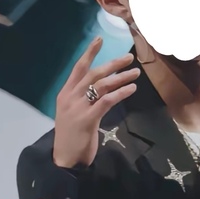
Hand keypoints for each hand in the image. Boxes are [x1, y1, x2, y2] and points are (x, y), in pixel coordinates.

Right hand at [53, 37, 139, 168]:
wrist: (64, 158)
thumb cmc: (71, 138)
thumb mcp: (72, 114)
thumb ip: (82, 101)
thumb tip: (98, 91)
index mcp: (65, 94)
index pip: (78, 68)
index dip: (89, 53)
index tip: (100, 39)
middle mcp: (70, 97)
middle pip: (93, 74)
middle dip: (112, 64)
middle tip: (129, 57)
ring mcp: (78, 108)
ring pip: (101, 85)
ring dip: (120, 77)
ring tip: (135, 73)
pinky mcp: (87, 119)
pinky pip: (106, 101)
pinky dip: (120, 93)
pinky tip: (131, 89)